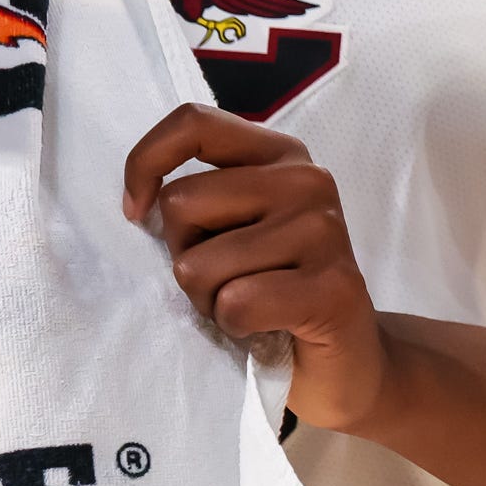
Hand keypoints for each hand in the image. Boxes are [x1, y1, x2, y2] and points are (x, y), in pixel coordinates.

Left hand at [123, 104, 386, 431]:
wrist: (347, 361)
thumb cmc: (275, 293)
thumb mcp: (235, 229)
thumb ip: (200, 201)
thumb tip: (140, 206)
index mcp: (281, 156)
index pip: (195, 124)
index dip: (146, 162)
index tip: (137, 212)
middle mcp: (308, 180)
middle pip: (181, 203)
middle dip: (184, 255)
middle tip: (226, 279)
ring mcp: (325, 231)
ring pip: (198, 264)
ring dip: (208, 300)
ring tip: (250, 306)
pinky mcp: (333, 287)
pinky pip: (236, 303)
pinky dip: (235, 326)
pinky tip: (268, 327)